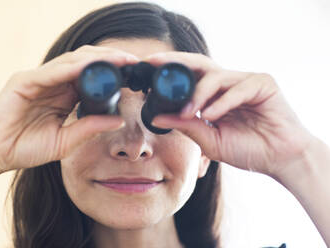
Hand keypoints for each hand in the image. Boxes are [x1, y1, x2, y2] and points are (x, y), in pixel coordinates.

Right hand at [0, 45, 138, 174]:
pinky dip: (72, 68)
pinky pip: (51, 72)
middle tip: (134, 62)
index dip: (112, 72)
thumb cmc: (26, 148)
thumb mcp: (65, 141)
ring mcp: (38, 79)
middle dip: (110, 60)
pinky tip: (92, 67)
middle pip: (85, 63)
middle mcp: (52, 82)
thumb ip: (89, 128)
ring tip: (121, 59)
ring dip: (97, 59)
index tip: (135, 74)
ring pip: (71, 61)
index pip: (91, 77)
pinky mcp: (24, 81)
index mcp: (63, 95)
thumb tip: (119, 120)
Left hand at [146, 52, 314, 177]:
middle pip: (200, 64)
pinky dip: (222, 102)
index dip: (170, 71)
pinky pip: (238, 88)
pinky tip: (211, 115)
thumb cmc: (247, 148)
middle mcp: (228, 83)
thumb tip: (157, 116)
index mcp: (215, 94)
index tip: (147, 70)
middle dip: (176, 62)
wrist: (280, 159)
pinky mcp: (263, 83)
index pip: (190, 76)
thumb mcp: (209, 139)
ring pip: (216, 76)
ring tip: (188, 112)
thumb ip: (186, 126)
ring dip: (198, 94)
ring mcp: (246, 81)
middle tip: (156, 64)